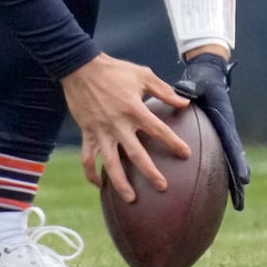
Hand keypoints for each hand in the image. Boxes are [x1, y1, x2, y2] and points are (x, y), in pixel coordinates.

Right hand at [61, 52, 190, 203]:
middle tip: (162, 187)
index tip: (185, 154)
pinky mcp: (87, 133)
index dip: (173, 143)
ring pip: (111, 163)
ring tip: (131, 198)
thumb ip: (164, 91)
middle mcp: (118, 124)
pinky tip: (100, 185)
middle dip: (150, 172)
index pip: (158, 130)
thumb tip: (184, 102)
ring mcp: (101, 131)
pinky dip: (91, 173)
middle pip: (137, 154)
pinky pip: (87, 158)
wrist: (80, 67)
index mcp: (134, 109)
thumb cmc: (114, 70)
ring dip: (121, 182)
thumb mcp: (143, 75)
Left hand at [173, 52, 249, 210]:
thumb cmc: (202, 80)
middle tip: (240, 205)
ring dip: (226, 185)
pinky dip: (210, 176)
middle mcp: (224, 134)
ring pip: (223, 165)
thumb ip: (190, 89)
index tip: (244, 180)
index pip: (232, 146)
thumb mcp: (197, 83)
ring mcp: (219, 139)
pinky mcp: (211, 140)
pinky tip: (202, 193)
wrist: (208, 76)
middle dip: (236, 184)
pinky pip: (210, 160)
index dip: (239, 163)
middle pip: (232, 162)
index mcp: (224, 123)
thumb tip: (184, 91)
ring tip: (229, 207)